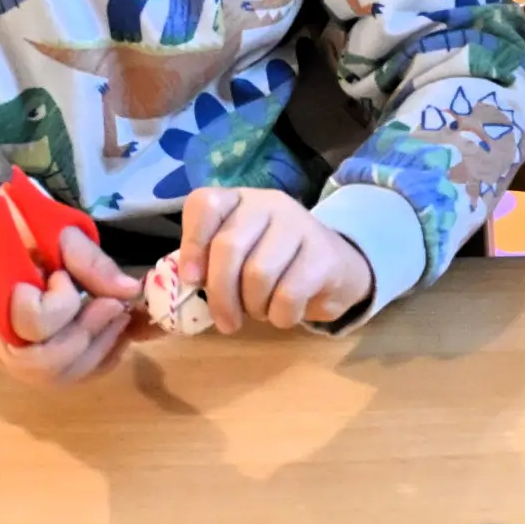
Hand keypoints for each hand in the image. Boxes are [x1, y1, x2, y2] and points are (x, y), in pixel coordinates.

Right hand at [0, 207, 141, 385]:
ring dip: (99, 349)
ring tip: (119, 315)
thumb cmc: (21, 226)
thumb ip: (88, 259)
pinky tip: (114, 334)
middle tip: (116, 306)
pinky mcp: (23, 364)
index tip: (64, 276)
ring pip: (57, 378)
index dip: (62, 303)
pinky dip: (96, 359)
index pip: (32, 325)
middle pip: (44, 366)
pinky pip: (65, 377)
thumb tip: (129, 291)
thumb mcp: (53, 228)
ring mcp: (4, 359)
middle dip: (90, 335)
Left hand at [174, 189, 373, 331]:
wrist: (338, 269)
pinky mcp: (324, 254)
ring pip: (258, 274)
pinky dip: (279, 316)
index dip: (192, 242)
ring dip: (254, 306)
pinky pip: (288, 294)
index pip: (206, 203)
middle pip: (229, 246)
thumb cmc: (276, 266)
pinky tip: (284, 314)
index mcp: (239, 201)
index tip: (191, 279)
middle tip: (225, 322)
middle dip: (220, 294)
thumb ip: (211, 263)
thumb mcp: (240, 257)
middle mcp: (269, 204)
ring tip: (261, 311)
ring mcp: (300, 225)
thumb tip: (186, 285)